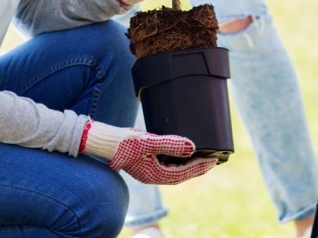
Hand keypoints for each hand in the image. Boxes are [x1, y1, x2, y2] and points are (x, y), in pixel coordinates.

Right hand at [80, 120, 216, 185]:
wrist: (103, 141)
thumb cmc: (123, 142)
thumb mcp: (148, 141)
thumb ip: (170, 144)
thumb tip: (192, 147)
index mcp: (155, 173)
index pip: (183, 173)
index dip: (200, 167)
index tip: (213, 160)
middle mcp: (153, 176)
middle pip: (181, 174)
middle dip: (198, 168)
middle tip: (214, 160)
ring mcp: (149, 171)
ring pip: (174, 171)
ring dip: (189, 166)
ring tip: (202, 158)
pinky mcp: (145, 165)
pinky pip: (167, 166)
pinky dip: (178, 162)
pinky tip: (182, 155)